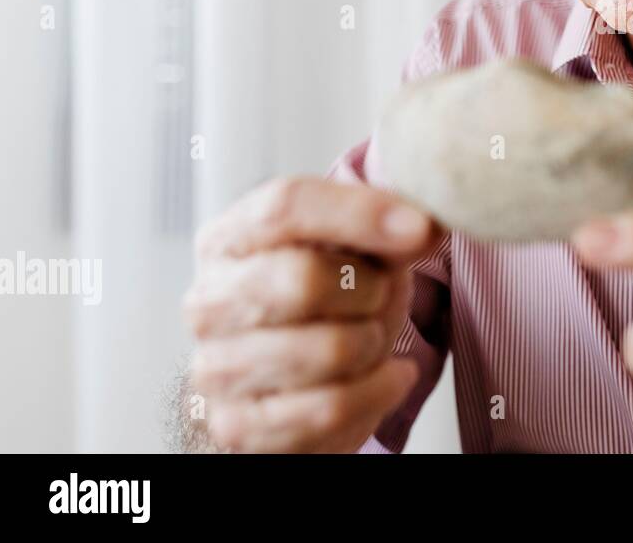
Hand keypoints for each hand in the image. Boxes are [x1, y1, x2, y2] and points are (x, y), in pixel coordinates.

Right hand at [183, 177, 437, 451]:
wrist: (299, 381)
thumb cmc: (328, 300)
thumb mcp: (356, 250)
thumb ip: (383, 229)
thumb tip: (424, 227)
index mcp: (229, 238)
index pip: (284, 206)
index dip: (359, 214)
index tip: (420, 229)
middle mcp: (208, 300)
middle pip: (301, 279)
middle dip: (368, 289)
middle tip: (380, 294)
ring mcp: (216, 367)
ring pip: (327, 350)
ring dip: (374, 343)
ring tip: (373, 337)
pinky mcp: (238, 425)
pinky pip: (330, 408)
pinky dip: (379, 390)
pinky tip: (390, 375)